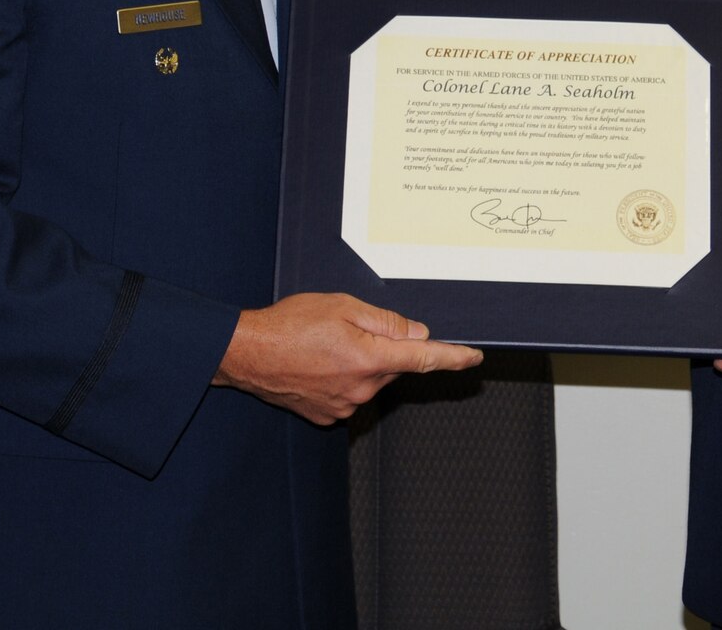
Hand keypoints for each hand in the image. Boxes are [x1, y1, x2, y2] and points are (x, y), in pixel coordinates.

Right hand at [213, 293, 483, 423]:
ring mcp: (345, 406)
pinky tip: (317, 363)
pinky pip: (348, 393)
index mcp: (370, 358)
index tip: (474, 357)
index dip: (453, 358)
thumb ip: (385, 322)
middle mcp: (362, 388)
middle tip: (349, 328)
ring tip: (324, 344)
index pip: (425, 359)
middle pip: (392, 366)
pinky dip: (341, 377)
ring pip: (369, 380)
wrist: (248, 354)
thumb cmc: (289, 325)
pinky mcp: (327, 415)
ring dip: (359, 362)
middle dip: (382, 348)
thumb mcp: (342, 306)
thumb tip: (416, 333)